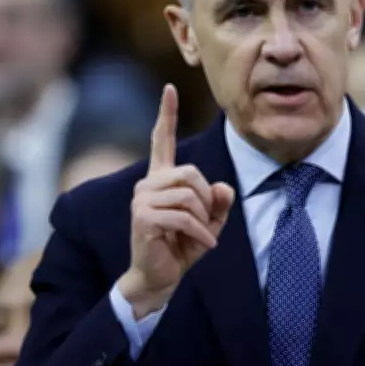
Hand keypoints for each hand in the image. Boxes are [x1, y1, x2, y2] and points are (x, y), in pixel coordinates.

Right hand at [118, 84, 234, 317]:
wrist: (159, 277)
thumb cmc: (182, 246)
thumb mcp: (210, 222)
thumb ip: (219, 202)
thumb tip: (222, 187)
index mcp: (161, 179)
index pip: (163, 140)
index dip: (167, 115)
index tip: (170, 89)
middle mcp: (148, 184)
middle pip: (191, 173)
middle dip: (207, 198)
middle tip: (207, 221)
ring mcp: (142, 199)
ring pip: (188, 195)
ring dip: (203, 218)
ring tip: (202, 235)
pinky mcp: (142, 217)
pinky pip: (183, 216)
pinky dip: (200, 232)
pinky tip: (203, 245)